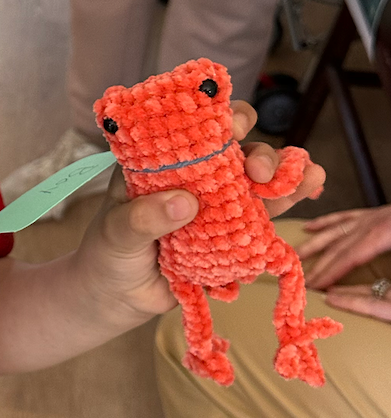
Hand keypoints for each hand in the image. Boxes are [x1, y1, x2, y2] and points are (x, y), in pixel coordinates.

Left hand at [73, 102, 327, 321]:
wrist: (117, 297)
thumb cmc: (107, 254)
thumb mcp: (116, 233)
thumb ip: (142, 219)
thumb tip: (184, 203)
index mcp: (162, 163)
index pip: (194, 128)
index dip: (219, 119)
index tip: (234, 127)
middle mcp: (195, 176)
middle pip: (237, 151)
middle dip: (258, 154)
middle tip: (258, 173)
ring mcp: (216, 204)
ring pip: (258, 181)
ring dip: (285, 174)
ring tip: (310, 174)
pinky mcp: (231, 234)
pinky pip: (263, 216)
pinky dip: (287, 202)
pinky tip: (310, 189)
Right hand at [299, 207, 390, 317]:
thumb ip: (388, 281)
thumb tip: (364, 290)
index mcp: (384, 231)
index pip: (349, 257)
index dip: (329, 272)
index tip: (312, 287)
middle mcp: (374, 221)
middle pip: (339, 246)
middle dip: (320, 264)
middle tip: (302, 281)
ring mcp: (373, 215)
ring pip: (336, 229)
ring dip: (315, 243)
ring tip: (296, 255)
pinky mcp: (376, 213)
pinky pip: (345, 216)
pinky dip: (326, 222)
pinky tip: (310, 227)